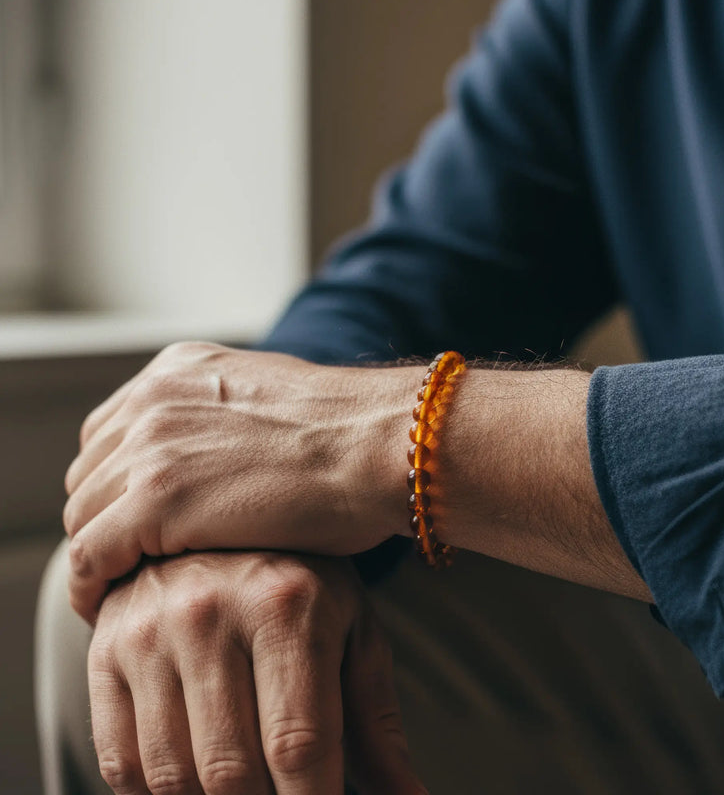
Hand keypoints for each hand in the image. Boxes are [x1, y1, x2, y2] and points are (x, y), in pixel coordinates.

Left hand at [63, 342, 411, 620]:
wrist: (380, 444)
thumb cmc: (351, 434)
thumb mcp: (271, 402)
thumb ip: (226, 420)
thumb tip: (218, 460)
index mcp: (178, 371)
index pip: (108, 434)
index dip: (116, 485)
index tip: (130, 522)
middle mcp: (154, 398)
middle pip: (90, 475)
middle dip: (106, 518)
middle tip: (132, 561)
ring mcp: (151, 447)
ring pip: (84, 515)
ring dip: (102, 554)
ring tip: (125, 588)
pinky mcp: (156, 501)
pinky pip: (89, 556)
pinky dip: (89, 587)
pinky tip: (105, 609)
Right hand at [88, 550, 425, 794]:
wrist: (222, 527)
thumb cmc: (302, 585)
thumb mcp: (351, 632)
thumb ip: (375, 722)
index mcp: (286, 604)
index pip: (298, 744)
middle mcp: (210, 612)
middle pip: (230, 773)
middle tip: (283, 792)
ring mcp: (150, 631)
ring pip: (171, 778)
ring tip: (247, 781)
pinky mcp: (106, 650)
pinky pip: (120, 762)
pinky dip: (158, 792)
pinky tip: (195, 772)